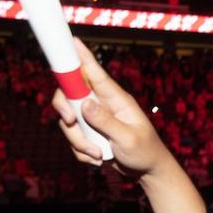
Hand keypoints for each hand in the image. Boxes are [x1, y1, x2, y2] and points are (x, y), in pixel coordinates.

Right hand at [51, 39, 171, 176]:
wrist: (147, 171)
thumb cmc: (146, 152)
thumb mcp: (129, 139)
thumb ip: (107, 122)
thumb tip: (85, 104)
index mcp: (117, 100)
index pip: (96, 74)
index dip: (83, 57)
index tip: (72, 41)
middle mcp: (103, 105)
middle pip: (69, 95)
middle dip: (65, 111)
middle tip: (69, 121)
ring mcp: (94, 119)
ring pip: (68, 121)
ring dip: (79, 142)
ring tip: (99, 155)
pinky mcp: (89, 133)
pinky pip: (73, 138)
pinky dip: (82, 152)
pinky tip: (99, 159)